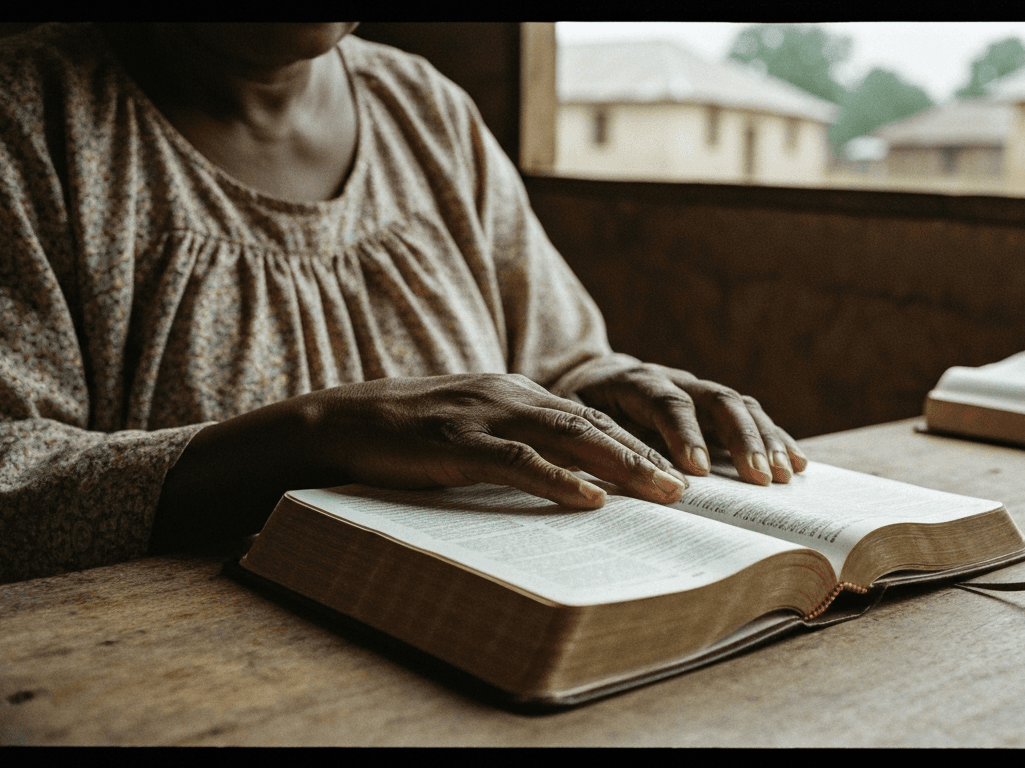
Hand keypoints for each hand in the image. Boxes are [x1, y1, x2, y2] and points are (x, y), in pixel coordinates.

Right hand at [310, 373, 687, 507]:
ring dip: (622, 465)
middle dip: (645, 455)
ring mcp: (484, 416)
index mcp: (513, 393)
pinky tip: (591, 498)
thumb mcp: (468, 432)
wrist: (336, 423)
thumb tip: (560, 482)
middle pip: (592, 424)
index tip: (674, 470)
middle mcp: (509, 395)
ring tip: (662, 492)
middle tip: (689, 486)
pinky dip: (560, 480)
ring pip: (568, 438)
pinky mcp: (457, 444)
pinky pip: (519, 462)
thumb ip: (511, 446)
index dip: (635, 444)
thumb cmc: (404, 437)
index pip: (588, 418)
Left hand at [571, 363, 806, 485]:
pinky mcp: (713, 406)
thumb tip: (606, 486)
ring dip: (765, 440)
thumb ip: (589, 447)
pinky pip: (750, 416)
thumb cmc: (576, 410)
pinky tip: (796, 463)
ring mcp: (698, 389)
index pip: (666, 402)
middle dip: (740, 438)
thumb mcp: (569, 425)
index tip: (696, 470)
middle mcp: (674, 378)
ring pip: (740, 405)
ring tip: (784, 475)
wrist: (586, 378)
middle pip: (716, 399)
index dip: (683, 434)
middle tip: (758, 477)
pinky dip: (775, 438)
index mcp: (634, 381)